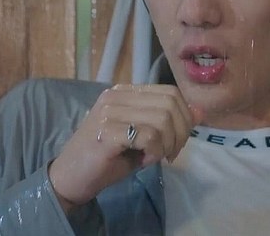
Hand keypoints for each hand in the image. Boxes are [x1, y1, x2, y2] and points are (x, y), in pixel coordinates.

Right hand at [48, 84, 202, 212]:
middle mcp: (116, 96)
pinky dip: (154, 151)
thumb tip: (199, 112)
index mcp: (124, 92)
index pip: (170, 92)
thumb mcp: (143, 138)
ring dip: (167, 144)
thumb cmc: (106, 159)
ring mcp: (110, 111)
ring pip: (162, 119)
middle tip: (170, 154)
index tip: (177, 142)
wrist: (70, 177)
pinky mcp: (107, 131)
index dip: (184, 117)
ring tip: (155, 157)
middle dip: (180, 133)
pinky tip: (144, 160)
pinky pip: (149, 136)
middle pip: (170, 104)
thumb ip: (168, 123)